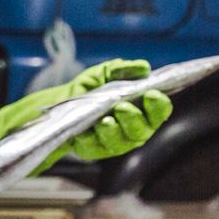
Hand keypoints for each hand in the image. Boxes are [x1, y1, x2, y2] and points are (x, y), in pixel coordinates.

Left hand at [0, 59, 173, 171]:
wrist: (59, 105)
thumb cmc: (89, 90)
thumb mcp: (102, 75)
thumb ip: (121, 70)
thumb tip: (143, 67)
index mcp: (141, 110)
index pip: (159, 111)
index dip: (159, 105)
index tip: (152, 94)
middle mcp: (131, 129)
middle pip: (142, 130)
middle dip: (134, 119)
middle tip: (122, 106)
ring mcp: (113, 143)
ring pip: (120, 143)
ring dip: (114, 131)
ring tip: (105, 120)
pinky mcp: (92, 151)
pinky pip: (95, 149)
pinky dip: (91, 140)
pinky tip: (86, 132)